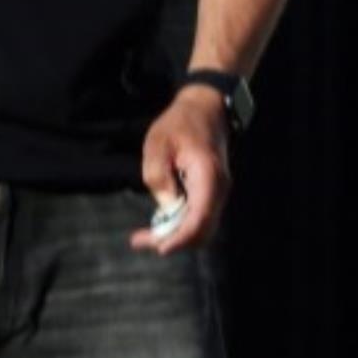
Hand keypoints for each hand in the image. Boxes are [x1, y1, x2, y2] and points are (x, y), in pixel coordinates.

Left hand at [130, 87, 230, 255]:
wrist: (206, 110)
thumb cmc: (179, 124)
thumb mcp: (157, 144)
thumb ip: (158, 176)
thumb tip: (166, 207)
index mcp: (207, 175)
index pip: (199, 217)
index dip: (180, 238)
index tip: (160, 247)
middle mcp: (219, 189)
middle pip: (202, 230)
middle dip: (173, 242)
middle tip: (139, 241)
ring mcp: (217, 193)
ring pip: (201, 228)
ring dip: (175, 237)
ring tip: (142, 237)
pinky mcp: (211, 195)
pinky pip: (198, 219)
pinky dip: (180, 227)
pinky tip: (157, 226)